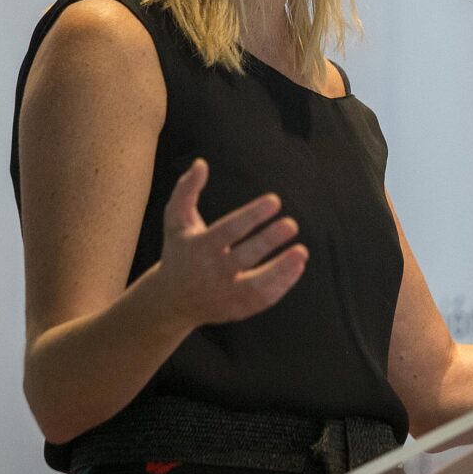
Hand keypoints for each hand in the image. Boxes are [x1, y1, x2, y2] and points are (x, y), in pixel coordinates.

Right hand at [150, 158, 307, 327]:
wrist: (170, 300)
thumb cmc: (179, 251)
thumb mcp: (176, 220)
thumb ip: (186, 190)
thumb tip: (201, 163)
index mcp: (198, 247)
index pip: (228, 230)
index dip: (252, 215)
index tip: (275, 200)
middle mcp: (211, 273)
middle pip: (244, 257)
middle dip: (269, 240)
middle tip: (292, 224)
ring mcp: (224, 294)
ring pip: (256, 286)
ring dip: (281, 269)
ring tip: (302, 251)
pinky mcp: (235, 310)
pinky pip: (262, 300)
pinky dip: (282, 286)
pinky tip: (298, 266)